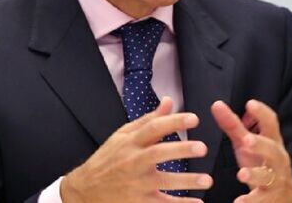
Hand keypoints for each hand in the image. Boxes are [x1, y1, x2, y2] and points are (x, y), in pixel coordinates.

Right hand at [61, 97, 212, 202]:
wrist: (85, 190)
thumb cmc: (107, 160)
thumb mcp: (122, 136)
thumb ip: (148, 120)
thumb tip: (169, 102)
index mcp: (130, 142)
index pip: (153, 128)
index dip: (174, 122)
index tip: (194, 119)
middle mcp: (133, 162)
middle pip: (158, 153)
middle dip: (181, 150)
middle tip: (202, 148)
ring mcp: (136, 184)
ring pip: (163, 181)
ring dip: (186, 181)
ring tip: (206, 180)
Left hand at [211, 100, 291, 202]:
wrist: (282, 195)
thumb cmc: (261, 162)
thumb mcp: (246, 144)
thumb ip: (232, 125)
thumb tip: (216, 104)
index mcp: (272, 141)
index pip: (271, 123)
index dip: (262, 113)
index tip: (250, 103)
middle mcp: (277, 159)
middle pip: (273, 149)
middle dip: (261, 144)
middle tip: (247, 140)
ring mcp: (276, 179)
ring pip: (268, 176)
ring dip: (255, 175)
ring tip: (241, 174)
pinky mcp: (271, 197)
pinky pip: (262, 199)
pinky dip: (250, 201)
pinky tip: (238, 202)